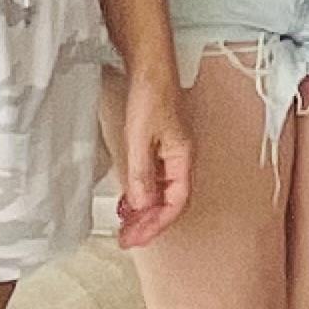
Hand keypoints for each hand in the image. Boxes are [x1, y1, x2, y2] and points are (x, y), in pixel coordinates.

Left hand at [115, 77, 194, 246]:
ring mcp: (169, 153)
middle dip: (149, 223)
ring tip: (126, 226)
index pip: (175, 202)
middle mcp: (180, 159)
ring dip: (144, 211)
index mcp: (182, 158)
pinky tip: (127, 201)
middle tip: (128, 240)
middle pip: (169, 201)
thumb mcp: (140, 139)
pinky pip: (152, 179)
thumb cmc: (151, 95)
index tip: (137, 239)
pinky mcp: (158, 147)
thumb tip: (141, 204)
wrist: (150, 68)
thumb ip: (141, 173)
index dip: (157, 224)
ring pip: (160, 192)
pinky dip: (140, 194)